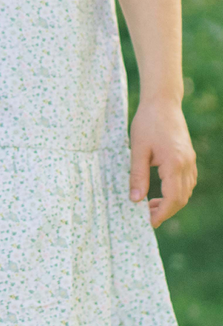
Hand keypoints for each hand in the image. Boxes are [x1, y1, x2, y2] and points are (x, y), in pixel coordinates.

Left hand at [129, 98, 196, 226]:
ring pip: (186, 191)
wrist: (162, 103)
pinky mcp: (188, 157)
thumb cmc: (146, 123)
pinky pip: (186, 181)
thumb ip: (137, 176)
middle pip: (182, 198)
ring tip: (149, 206)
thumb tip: (135, 200)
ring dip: (171, 202)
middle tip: (147, 217)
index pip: (173, 198)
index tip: (149, 223)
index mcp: (175, 164)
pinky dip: (175, 192)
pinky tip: (160, 192)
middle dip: (166, 211)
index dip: (162, 214)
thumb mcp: (137, 150)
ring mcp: (190, 160)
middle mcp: (187, 164)